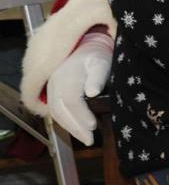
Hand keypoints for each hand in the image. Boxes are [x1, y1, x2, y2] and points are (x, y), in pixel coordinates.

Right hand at [46, 30, 112, 144]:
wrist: (85, 44)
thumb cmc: (96, 55)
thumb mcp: (101, 62)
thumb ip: (98, 76)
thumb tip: (92, 92)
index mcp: (68, 77)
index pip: (71, 101)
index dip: (81, 115)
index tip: (94, 126)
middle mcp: (56, 84)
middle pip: (61, 110)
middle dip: (75, 128)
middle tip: (90, 140)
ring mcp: (52, 88)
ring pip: (56, 112)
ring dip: (70, 127)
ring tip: (86, 138)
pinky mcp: (53, 91)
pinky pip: (55, 109)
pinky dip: (65, 121)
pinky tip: (76, 129)